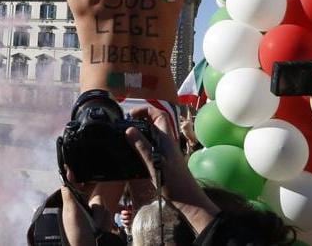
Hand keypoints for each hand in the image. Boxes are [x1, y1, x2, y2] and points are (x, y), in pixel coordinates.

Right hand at [125, 105, 218, 233]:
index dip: (145, 110)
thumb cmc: (173, 182)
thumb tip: (129, 129)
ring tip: (123, 139)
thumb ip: (142, 146)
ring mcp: (164, 152)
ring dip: (137, 134)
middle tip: (123, 127)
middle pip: (153, 124)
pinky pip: (148, 147)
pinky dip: (139, 147)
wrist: (187, 201)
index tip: (130, 115)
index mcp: (166, 139)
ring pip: (150, 136)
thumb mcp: (155, 163)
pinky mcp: (161, 161)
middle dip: (138, 121)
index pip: (158, 115)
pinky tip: (130, 155)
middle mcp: (165, 142)